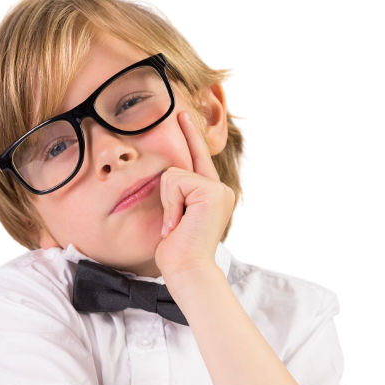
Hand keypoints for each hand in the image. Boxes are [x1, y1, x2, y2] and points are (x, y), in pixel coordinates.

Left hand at [154, 111, 234, 283]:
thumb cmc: (176, 251)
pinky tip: (179, 224)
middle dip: (168, 198)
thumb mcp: (174, 216)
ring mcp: (218, 189)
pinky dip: (171, 204)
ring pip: (173, 175)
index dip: (190, 135)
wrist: (187, 270)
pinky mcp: (212, 191)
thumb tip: (165, 177)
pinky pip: (175, 181)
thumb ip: (175, 194)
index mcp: (211, 195)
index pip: (197, 159)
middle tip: (175, 227)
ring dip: (168, 203)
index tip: (182, 114)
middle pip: (177, 169)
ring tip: (177, 226)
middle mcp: (219, 189)